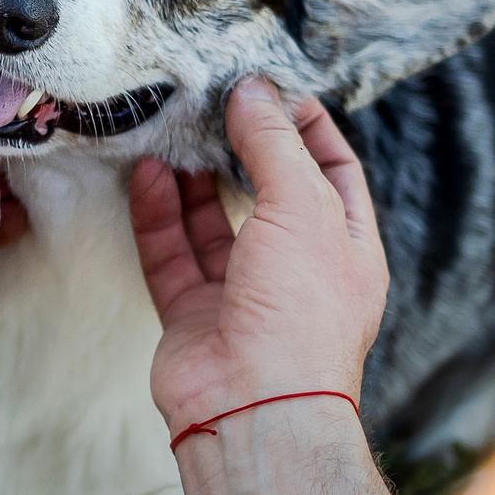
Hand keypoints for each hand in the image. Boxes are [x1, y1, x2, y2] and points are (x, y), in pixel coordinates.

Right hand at [131, 76, 387, 440]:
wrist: (255, 405)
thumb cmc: (301, 313)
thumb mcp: (302, 207)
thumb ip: (274, 144)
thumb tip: (253, 91)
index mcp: (348, 248)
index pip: (333, 172)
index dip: (307, 127)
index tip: (271, 88)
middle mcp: (298, 270)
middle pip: (267, 194)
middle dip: (240, 149)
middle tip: (211, 103)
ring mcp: (243, 294)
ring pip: (213, 224)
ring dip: (192, 180)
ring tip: (172, 132)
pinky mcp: (193, 314)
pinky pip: (171, 254)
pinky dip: (157, 215)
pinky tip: (146, 175)